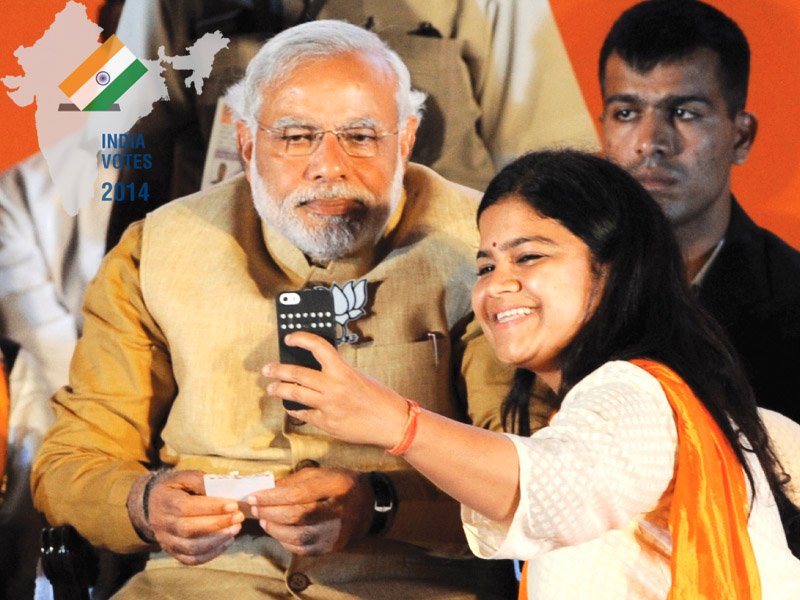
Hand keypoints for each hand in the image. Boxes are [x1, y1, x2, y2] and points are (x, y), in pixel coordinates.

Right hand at [127, 470, 244, 564]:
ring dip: (216, 541)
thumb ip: (200, 480)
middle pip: (190, 529)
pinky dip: (210, 554)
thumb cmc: (174, 488)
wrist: (150, 505)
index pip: (188, 507)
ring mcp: (166, 540)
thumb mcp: (183, 477)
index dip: (211, 508)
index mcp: (166, 501)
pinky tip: (226, 543)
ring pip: (191, 548)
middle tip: (239, 517)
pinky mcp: (172, 551)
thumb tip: (221, 488)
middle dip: (218, 524)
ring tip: (235, 530)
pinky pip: (190, 559)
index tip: (233, 505)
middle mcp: (163, 523)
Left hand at [247, 466, 372, 554]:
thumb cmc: (340, 485)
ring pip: (298, 536)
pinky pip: (303, 549)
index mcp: (337, 485)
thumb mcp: (322, 474)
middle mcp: (339, 511)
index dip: (272, 497)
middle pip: (297, 515)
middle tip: (255, 508)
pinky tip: (277, 531)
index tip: (253, 496)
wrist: (368, 506)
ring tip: (263, 519)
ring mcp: (336, 532)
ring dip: (274, 529)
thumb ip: (295, 481)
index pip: (298, 494)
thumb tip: (266, 489)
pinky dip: (285, 541)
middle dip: (270, 512)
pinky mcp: (332, 547)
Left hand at [263, 331, 408, 448]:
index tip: (290, 339)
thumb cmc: (379, 397)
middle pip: (297, 374)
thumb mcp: (358, 376)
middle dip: (277, 370)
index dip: (300, 339)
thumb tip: (314, 368)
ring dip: (279, 390)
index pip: (317, 347)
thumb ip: (337, 372)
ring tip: (272, 388)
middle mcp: (333, 388)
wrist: (392, 422)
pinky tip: (291, 406)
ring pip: (295, 395)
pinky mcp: (327, 424)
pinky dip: (296, 409)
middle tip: (267, 369)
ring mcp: (329, 407)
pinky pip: (304, 415)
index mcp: (343, 371)